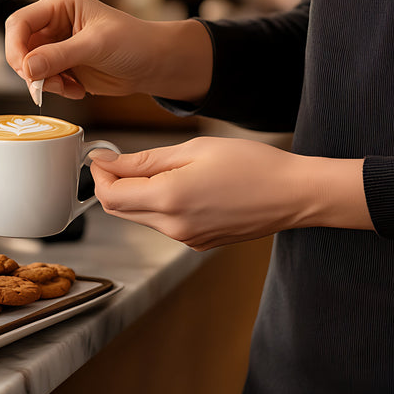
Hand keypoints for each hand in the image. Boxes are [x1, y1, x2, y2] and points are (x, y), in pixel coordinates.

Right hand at [4, 0, 211, 102]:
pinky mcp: (59, 63)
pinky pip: (40, 79)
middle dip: (32, 70)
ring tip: (69, 86)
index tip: (26, 70)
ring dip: (45, 83)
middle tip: (50, 83)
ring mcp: (54, 43)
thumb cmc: (134, 42)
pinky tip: (76, 88)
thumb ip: (59, 56)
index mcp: (59, 2)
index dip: (16, 48)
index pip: (20, 23)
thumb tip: (28, 67)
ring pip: (28, 67)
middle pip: (19, 47)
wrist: (152, 64)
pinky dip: (54, 89)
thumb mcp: (96, 45)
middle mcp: (52, 20)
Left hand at [89, 137, 371, 249]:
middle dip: (112, 185)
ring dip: (136, 195)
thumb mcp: (193, 150)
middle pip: (120, 210)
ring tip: (158, 168)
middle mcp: (173, 226)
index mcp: (169, 198)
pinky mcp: (197, 243)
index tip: (100, 157)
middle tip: (118, 160)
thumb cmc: (252, 164)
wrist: (294, 194)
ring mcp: (186, 239)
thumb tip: (105, 161)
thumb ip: (143, 160)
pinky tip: (180, 186)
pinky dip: (159, 206)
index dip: (98, 175)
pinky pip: (164, 224)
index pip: (110, 196)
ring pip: (140, 218)